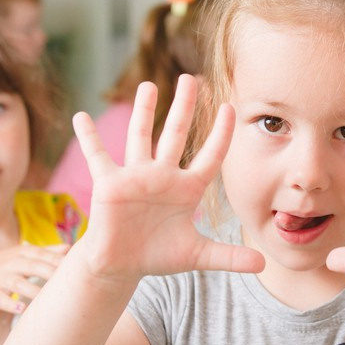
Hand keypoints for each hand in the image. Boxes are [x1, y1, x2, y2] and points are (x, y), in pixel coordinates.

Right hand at [0, 243, 66, 314]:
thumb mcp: (27, 256)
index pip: (41, 254)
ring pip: (17, 284)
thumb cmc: (14, 266)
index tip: (72, 266)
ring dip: (32, 291)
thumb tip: (70, 248)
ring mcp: (0, 279)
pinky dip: (10, 305)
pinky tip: (22, 308)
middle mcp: (11, 264)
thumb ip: (48, 252)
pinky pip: (1, 299)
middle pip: (31, 266)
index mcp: (22, 253)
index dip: (56, 259)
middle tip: (64, 283)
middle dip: (48, 272)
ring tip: (46, 299)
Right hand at [72, 74, 263, 281]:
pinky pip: (98, 156)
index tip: (230, 107)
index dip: (221, 133)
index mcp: (187, 188)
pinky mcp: (109, 184)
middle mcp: (163, 175)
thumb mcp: (198, 255)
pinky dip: (89, 138)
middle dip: (185, 106)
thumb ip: (230, 257)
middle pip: (176, 133)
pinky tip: (80, 116)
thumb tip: (264, 265)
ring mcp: (136, 176)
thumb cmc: (158, 255)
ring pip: (141, 136)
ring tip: (149, 85)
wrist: (122, 265)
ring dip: (145, 111)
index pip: (210, 155)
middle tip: (191, 78)